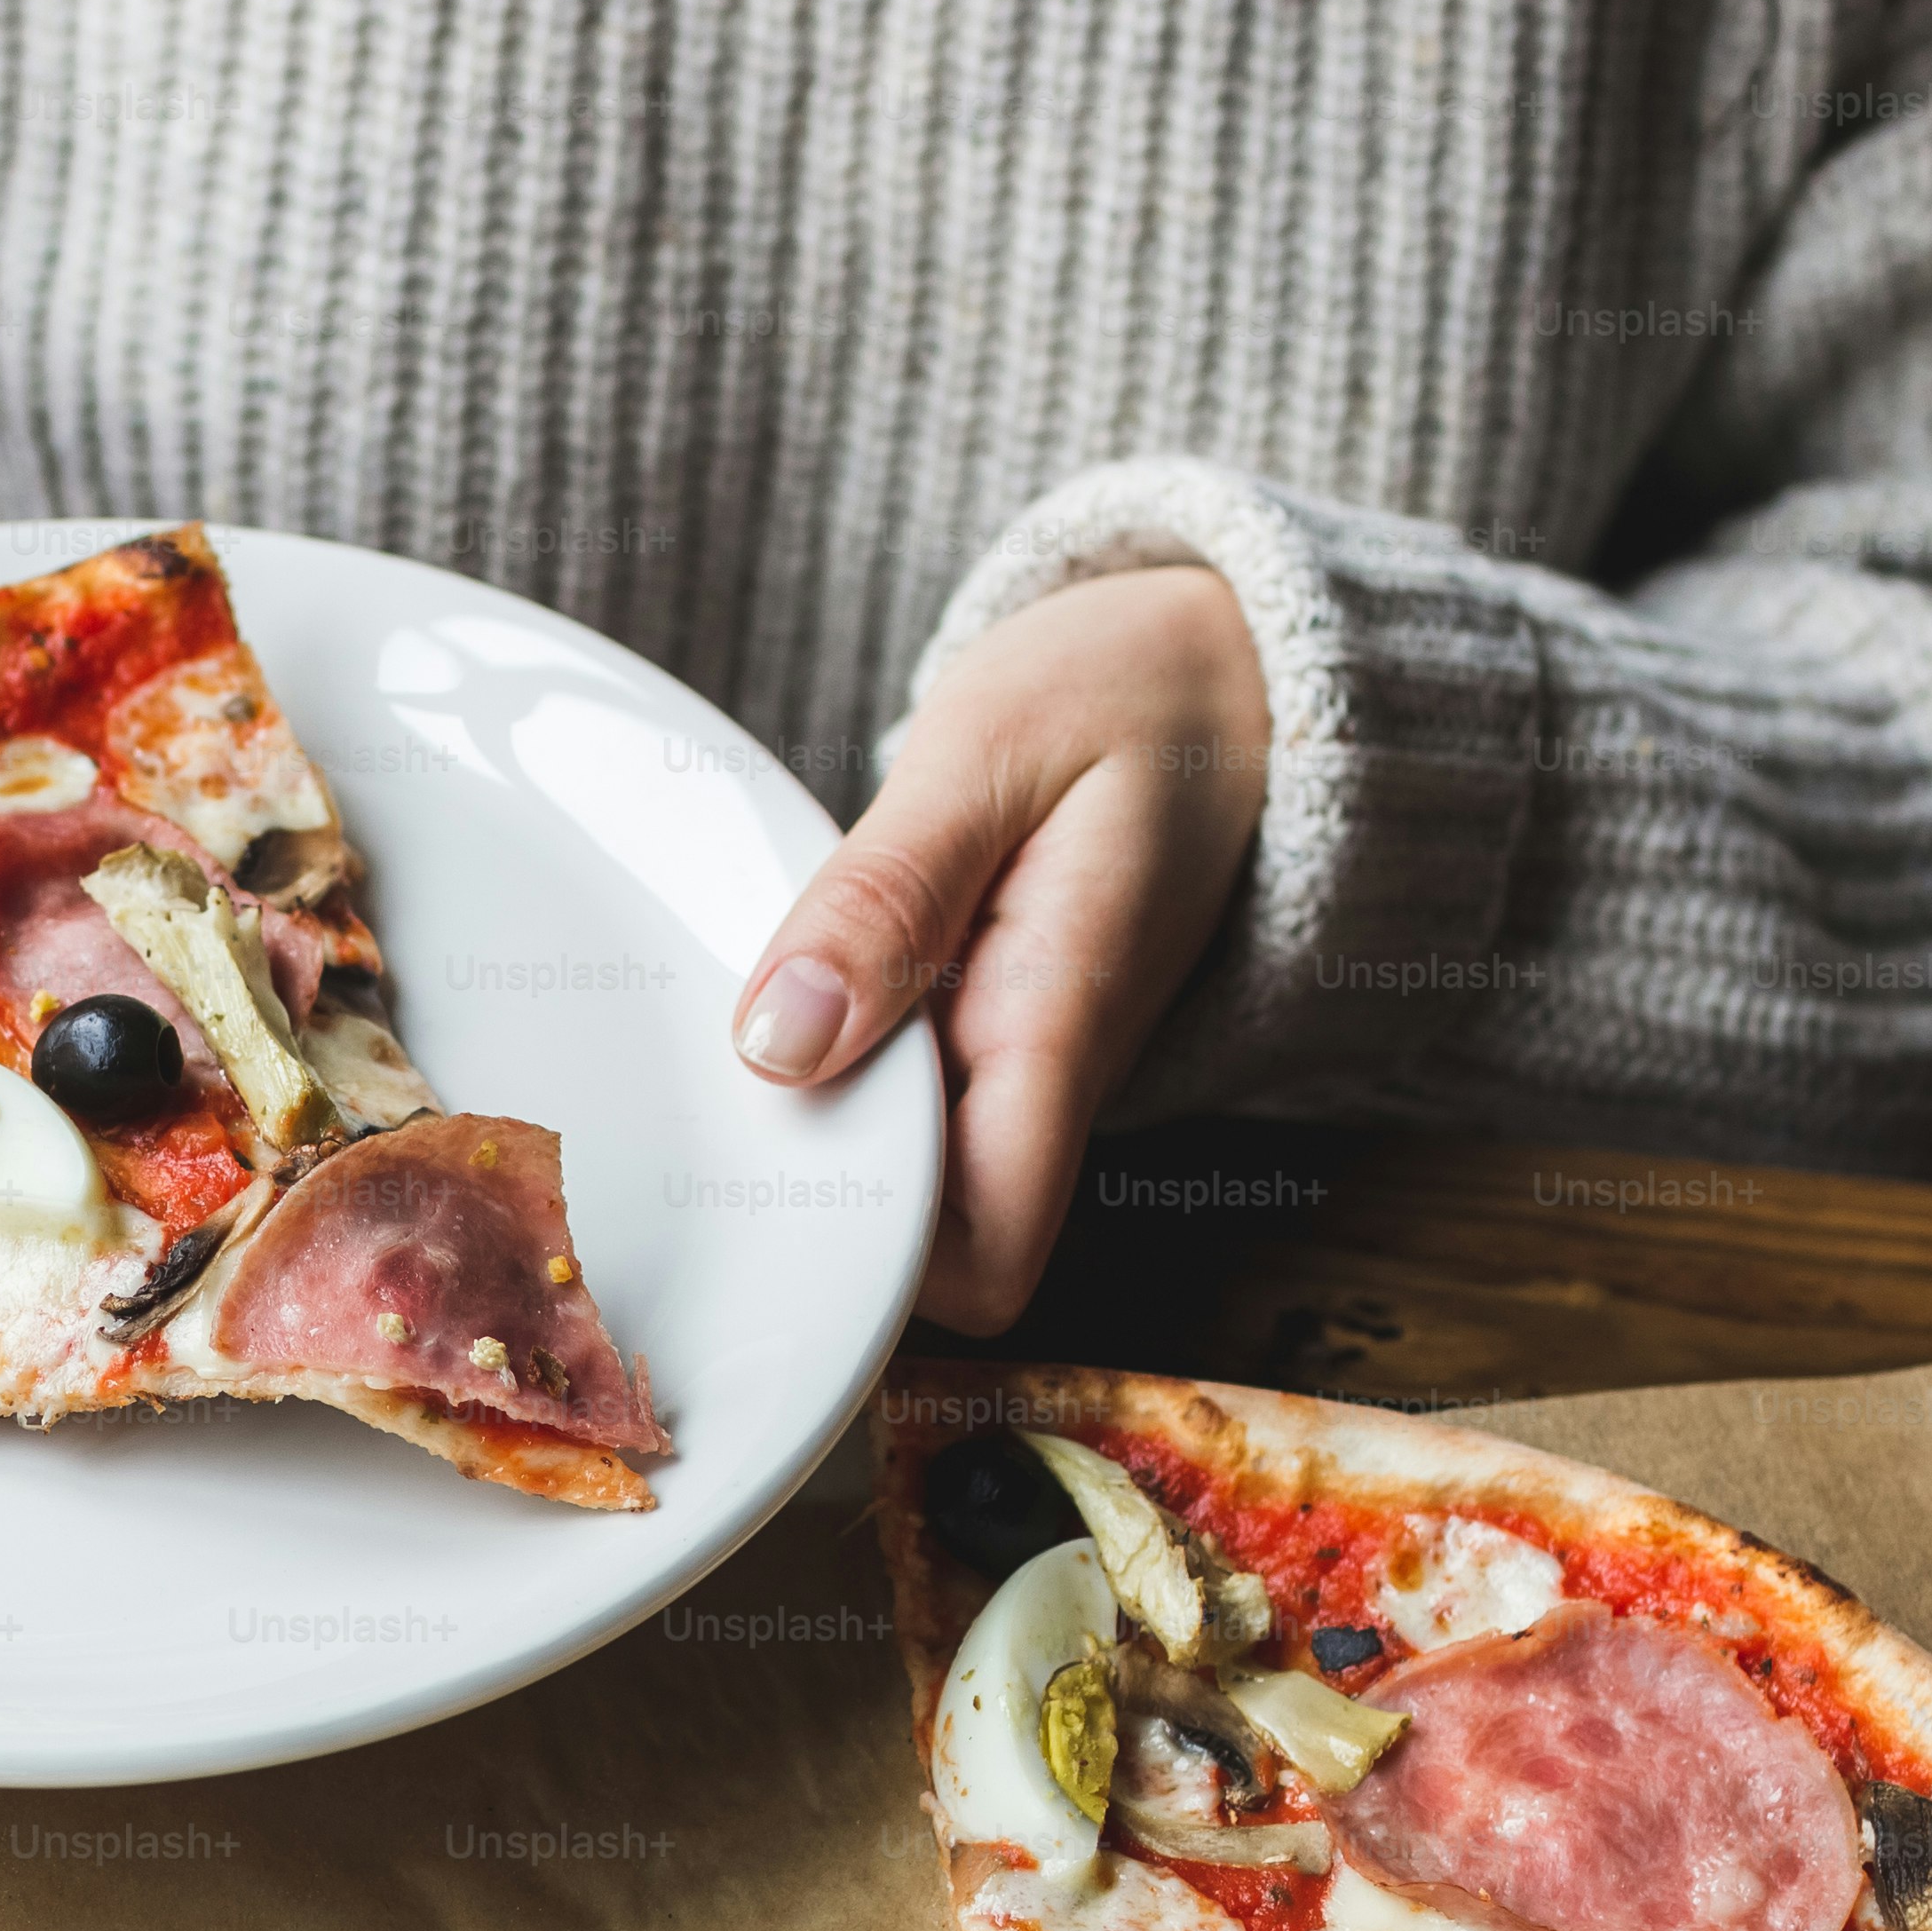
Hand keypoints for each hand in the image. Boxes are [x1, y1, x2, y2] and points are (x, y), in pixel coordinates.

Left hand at [727, 565, 1269, 1332]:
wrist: (1231, 663)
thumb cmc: (1128, 688)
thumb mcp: (993, 750)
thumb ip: (885, 896)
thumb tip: (778, 1048)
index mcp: (1060, 1030)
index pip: (984, 1263)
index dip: (877, 1266)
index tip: (767, 1178)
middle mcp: (1046, 1079)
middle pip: (925, 1247)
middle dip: (812, 1200)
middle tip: (700, 1093)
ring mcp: (1021, 1062)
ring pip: (903, 1173)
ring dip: (811, 1123)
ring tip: (729, 1023)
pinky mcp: (992, 1026)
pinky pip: (898, 1089)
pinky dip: (829, 1057)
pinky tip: (783, 984)